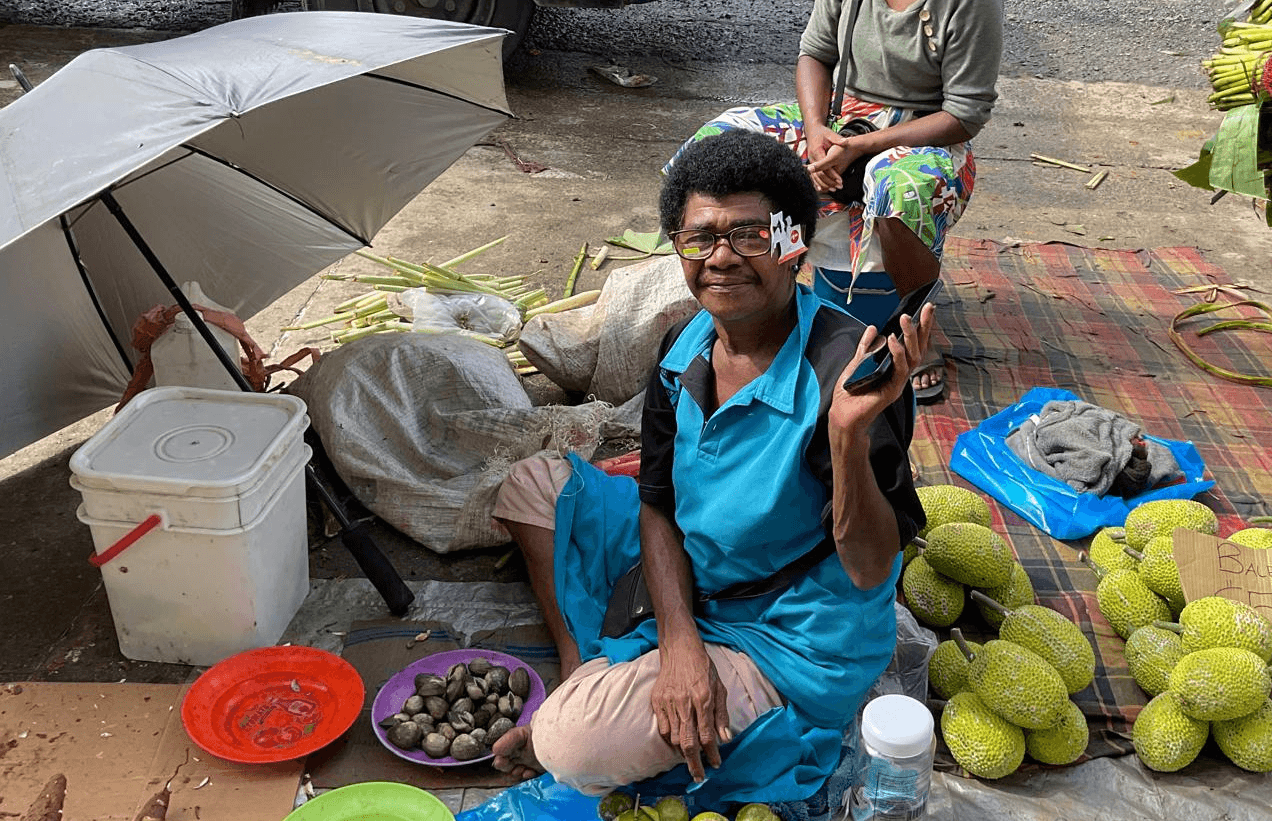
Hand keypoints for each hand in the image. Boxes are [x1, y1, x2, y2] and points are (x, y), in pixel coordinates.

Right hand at [650, 640, 730, 781]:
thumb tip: (725, 739)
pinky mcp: (657, 701)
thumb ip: (721, 715)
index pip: (707, 735)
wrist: (680, 649)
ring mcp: (668, 702)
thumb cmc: (703, 668)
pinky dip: (671, 738)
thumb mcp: (720, 688)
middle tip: (699, 777)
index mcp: (703, 699)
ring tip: (690, 756)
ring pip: (675, 738)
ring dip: (683, 750)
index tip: (715, 764)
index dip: (712, 753)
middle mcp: (685, 703)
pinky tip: (678, 739)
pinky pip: (663, 728)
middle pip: (688, 742)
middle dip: (694, 764)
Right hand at [807, 131, 865, 193]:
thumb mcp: (830, 134)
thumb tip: (845, 142)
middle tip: (838, 187)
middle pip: (819, 175)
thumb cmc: (822, 132)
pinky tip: (824, 188)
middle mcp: (812, 158)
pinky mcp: (811, 163)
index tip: (840, 180)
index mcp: (817, 151)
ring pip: (816, 177)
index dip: (833, 175)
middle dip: (829, 182)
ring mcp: (811, 161)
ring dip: (824, 184)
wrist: (813, 130)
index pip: (825, 167)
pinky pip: (814, 175)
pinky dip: (819, 182)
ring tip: (834, 189)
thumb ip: (838, 139)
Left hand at [830, 302, 935, 431]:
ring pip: (913, 356)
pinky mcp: (893, 390)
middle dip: (923, 327)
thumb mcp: (858, 362)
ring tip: (906, 319)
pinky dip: (898, 353)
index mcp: (895, 365)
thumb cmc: (851, 390)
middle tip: (927, 308)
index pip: (912, 343)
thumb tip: (874, 328)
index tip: (925, 308)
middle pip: (918, 347)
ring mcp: (899, 382)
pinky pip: (900, 369)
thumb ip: (867, 346)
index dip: (920, 327)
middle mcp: (901, 373)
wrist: (842, 413)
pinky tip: (894, 340)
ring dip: (910, 336)